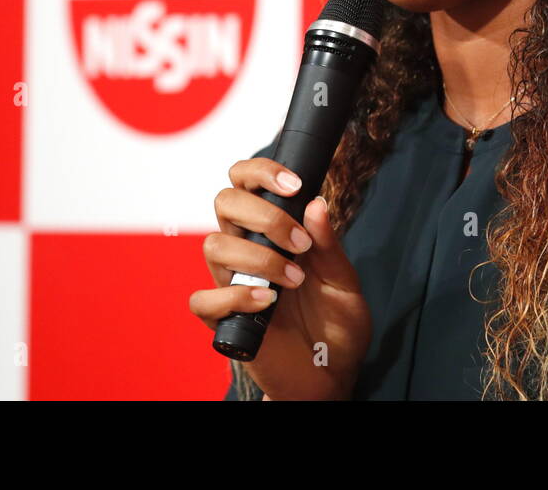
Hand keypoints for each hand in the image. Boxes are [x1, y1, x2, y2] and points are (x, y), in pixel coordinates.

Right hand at [190, 158, 371, 399]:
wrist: (332, 374)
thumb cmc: (337, 324)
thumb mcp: (344, 281)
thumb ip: (329, 245)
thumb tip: (316, 203)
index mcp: (274, 231)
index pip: (246, 182)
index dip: (261, 172)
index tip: (294, 185)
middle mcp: (248, 249)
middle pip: (225, 202)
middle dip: (264, 214)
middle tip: (300, 244)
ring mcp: (234, 282)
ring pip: (213, 245)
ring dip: (257, 257)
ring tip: (293, 280)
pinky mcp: (225, 319)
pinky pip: (203, 300)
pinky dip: (232, 298)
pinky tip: (266, 303)